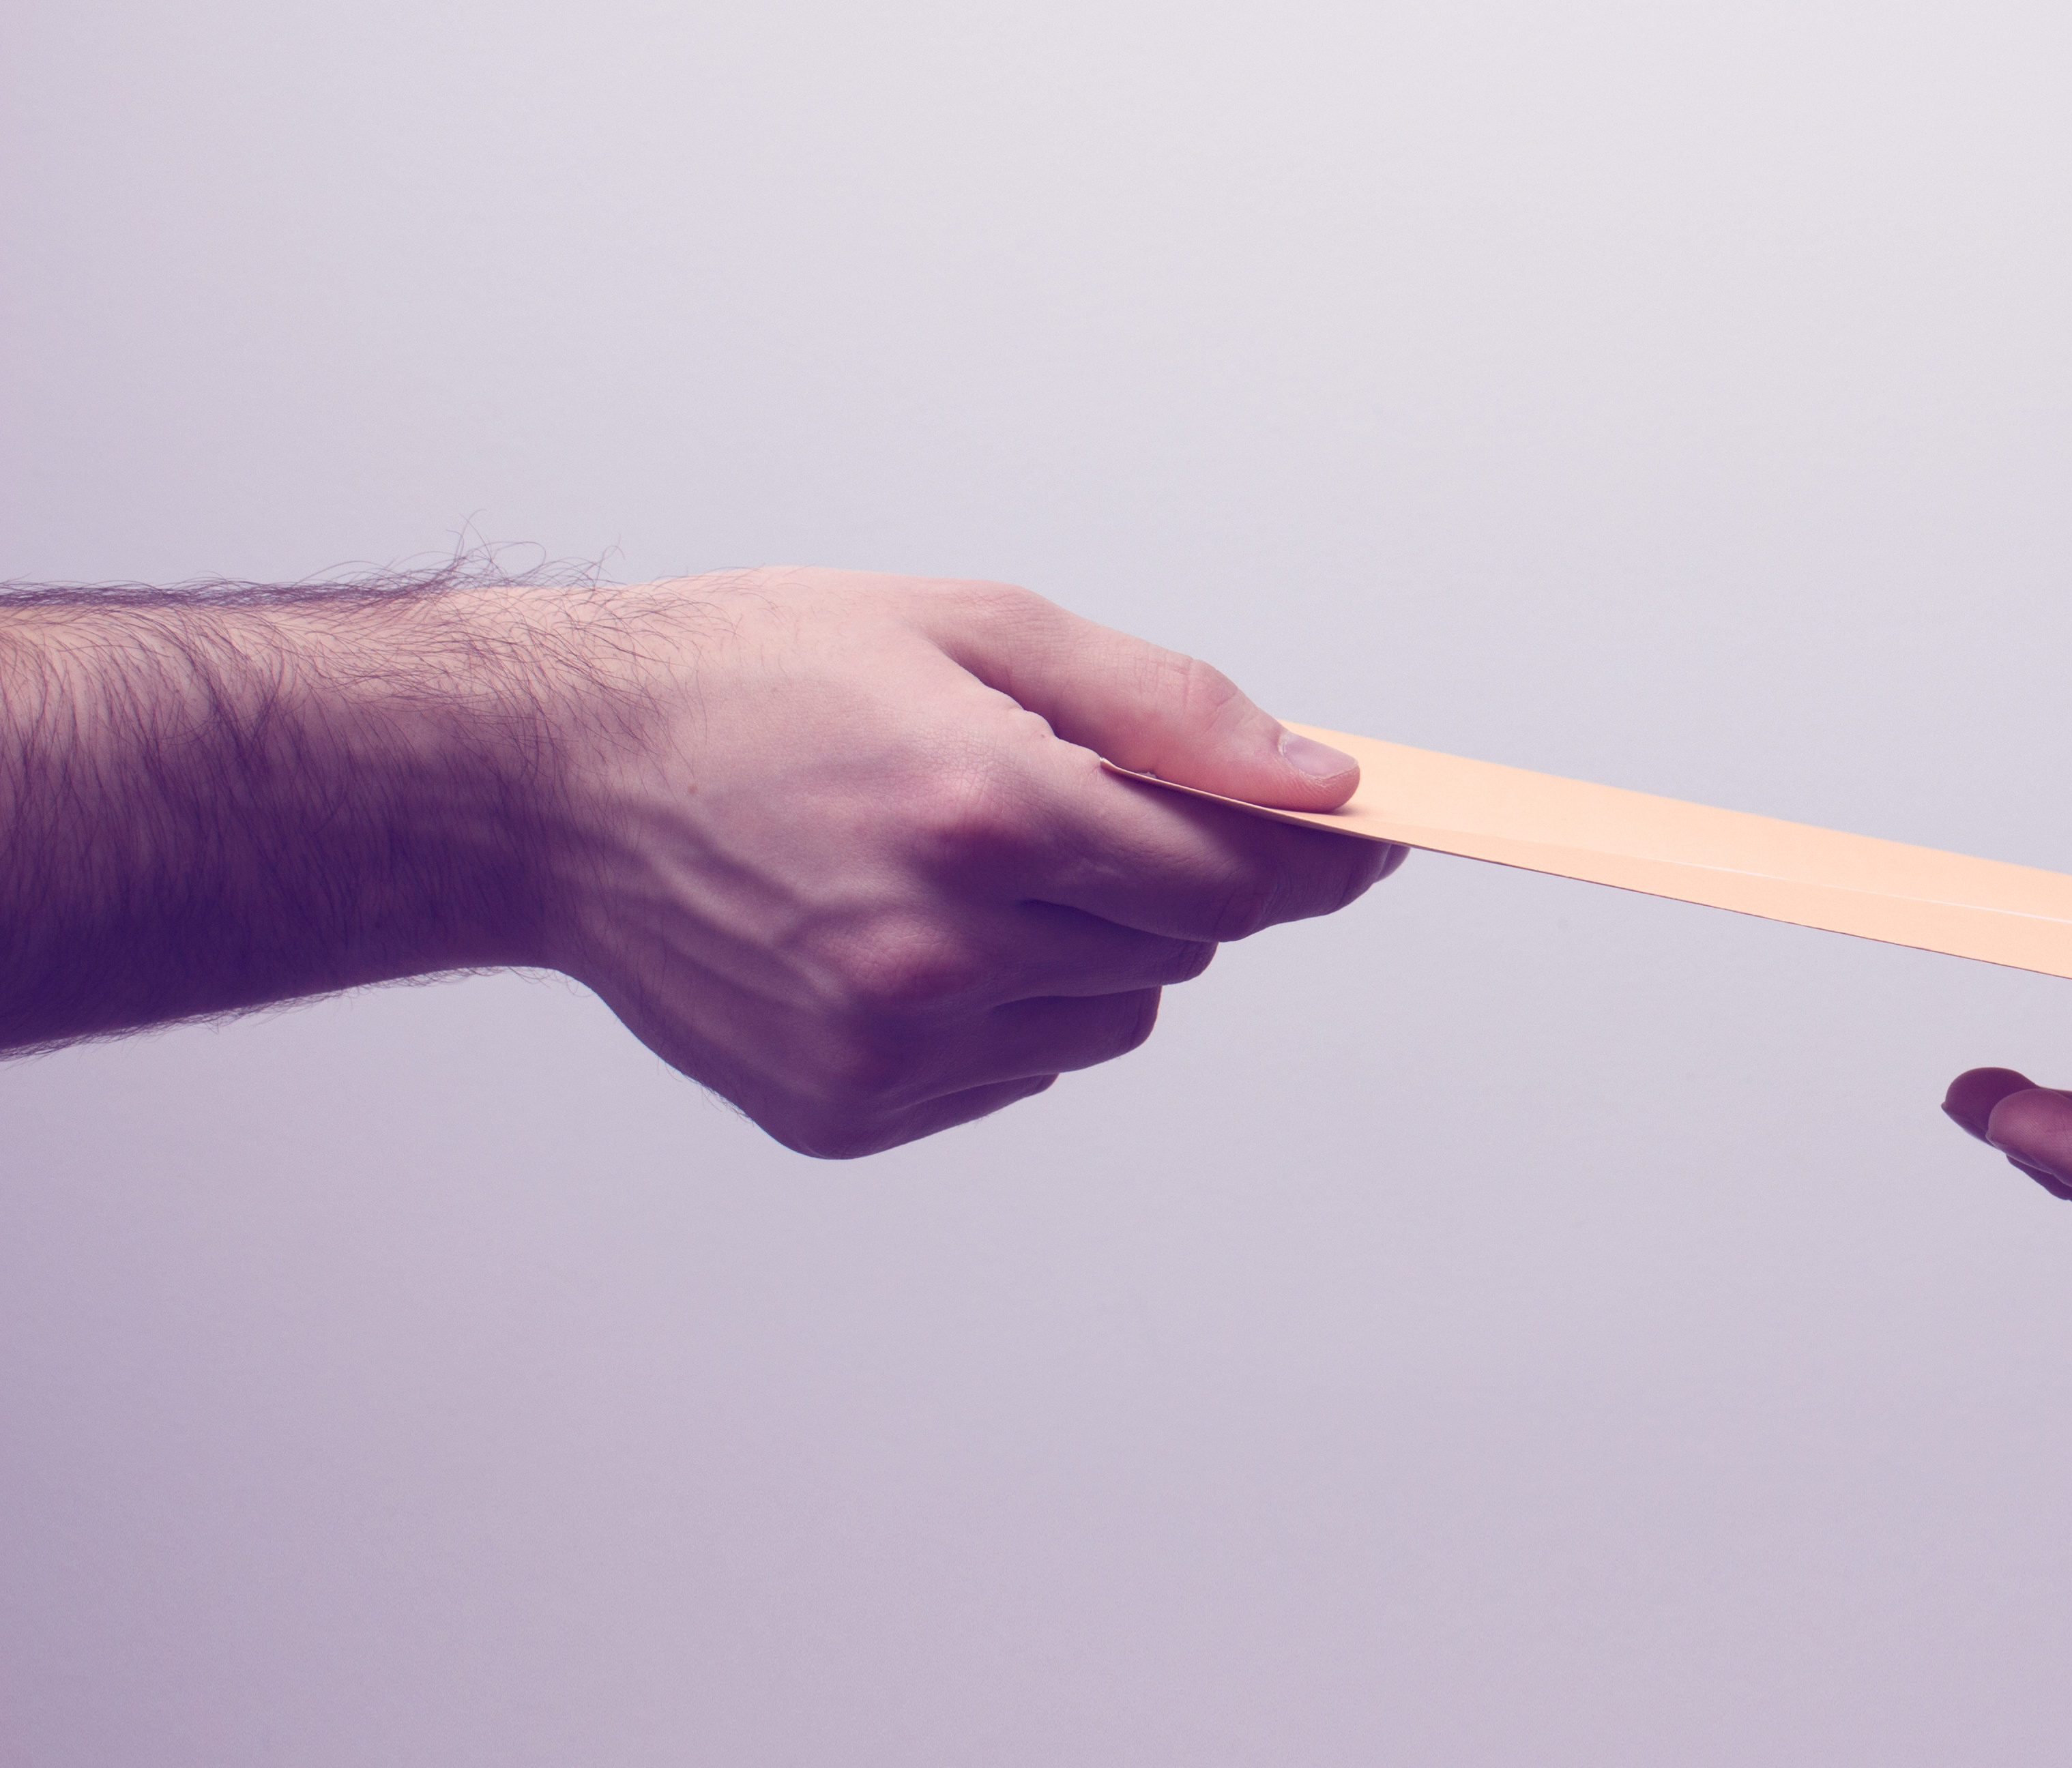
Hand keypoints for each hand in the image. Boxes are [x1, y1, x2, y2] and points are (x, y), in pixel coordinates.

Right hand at [539, 568, 1400, 1156]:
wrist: (553, 781)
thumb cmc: (761, 679)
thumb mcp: (974, 627)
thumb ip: (1168, 709)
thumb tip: (1320, 783)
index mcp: (983, 810)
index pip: (1237, 874)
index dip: (1318, 856)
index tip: (1363, 838)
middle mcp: (941, 946)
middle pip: (1185, 944)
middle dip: (1165, 872)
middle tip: (1068, 804)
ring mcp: (891, 1045)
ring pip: (1116, 1014)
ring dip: (1088, 943)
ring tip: (955, 861)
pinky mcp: (850, 1111)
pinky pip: (1020, 1065)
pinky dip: (1005, 1004)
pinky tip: (896, 929)